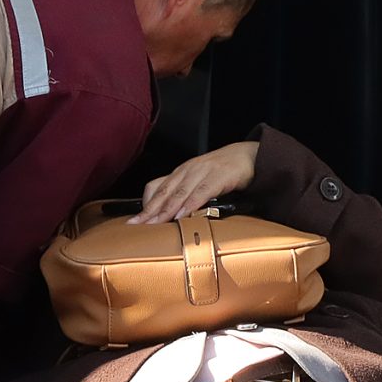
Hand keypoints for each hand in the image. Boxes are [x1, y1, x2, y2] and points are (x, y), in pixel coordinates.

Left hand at [132, 142, 260, 222]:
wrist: (248, 155)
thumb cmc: (222, 171)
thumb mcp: (200, 181)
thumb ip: (186, 195)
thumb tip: (170, 216)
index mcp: (181, 173)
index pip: (156, 188)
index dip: (144, 205)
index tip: (133, 221)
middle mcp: (188, 170)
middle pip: (164, 192)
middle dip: (149, 210)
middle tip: (136, 225)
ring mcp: (203, 171)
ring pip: (180, 192)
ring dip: (165, 209)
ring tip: (154, 224)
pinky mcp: (219, 176)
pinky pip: (202, 191)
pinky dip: (190, 204)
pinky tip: (182, 215)